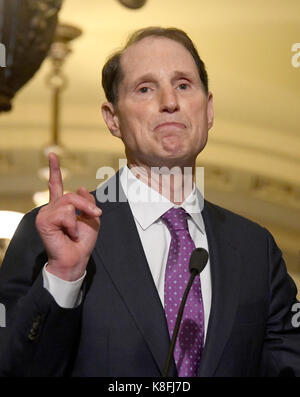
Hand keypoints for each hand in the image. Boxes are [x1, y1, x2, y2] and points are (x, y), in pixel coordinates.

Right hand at [35, 153, 101, 280]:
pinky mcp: (44, 221)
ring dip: (80, 215)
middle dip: (87, 205)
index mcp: (60, 208)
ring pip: (69, 202)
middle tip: (96, 216)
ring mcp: (46, 214)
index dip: (55, 170)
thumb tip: (81, 187)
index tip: (53, 155)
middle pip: (70, 195)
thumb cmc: (82, 243)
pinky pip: (65, 213)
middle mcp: (51, 209)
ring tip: (76, 231)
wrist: (76, 259)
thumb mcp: (91, 218)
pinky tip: (70, 234)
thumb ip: (87, 202)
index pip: (56, 186)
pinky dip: (72, 224)